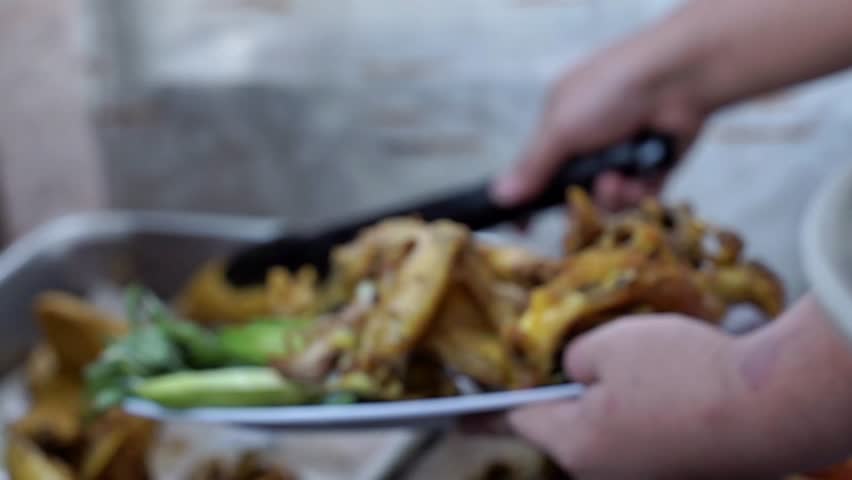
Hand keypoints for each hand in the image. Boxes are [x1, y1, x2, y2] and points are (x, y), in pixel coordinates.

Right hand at [492, 40, 705, 210]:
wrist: (677, 80)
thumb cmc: (611, 92)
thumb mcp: (561, 128)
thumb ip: (532, 166)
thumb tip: (499, 196)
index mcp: (561, 127)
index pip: (537, 171)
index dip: (529, 201)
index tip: (522, 227)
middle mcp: (590, 144)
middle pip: (573, 194)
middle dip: (578, 202)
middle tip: (580, 202)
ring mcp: (623, 158)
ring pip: (607, 202)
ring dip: (611, 196)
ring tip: (618, 179)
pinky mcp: (654, 170)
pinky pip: (638, 199)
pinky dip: (638, 192)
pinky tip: (641, 177)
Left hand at [508, 315, 775, 479]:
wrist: (769, 405)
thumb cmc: (682, 372)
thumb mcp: (607, 345)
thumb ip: (571, 359)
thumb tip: (572, 373)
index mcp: (575, 443)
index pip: (515, 420)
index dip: (485, 407)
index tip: (459, 410)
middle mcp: (602, 473)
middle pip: (564, 426)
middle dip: (566, 394)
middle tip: (583, 360)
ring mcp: (641, 476)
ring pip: (605, 429)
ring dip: (610, 399)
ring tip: (640, 367)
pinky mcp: (674, 471)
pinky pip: (640, 437)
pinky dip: (643, 411)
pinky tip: (667, 387)